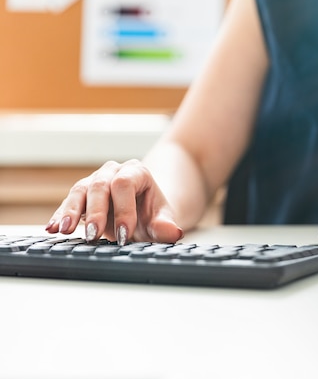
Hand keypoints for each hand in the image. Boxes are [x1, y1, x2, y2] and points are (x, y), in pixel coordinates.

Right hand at [45, 160, 183, 243]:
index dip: (123, 209)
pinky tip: (52, 229)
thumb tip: (173, 232)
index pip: (125, 184)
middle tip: (94, 236)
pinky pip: (68, 203)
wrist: (143, 213)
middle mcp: (113, 172)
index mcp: (136, 172)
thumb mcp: (162, 220)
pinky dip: (60, 216)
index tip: (125, 234)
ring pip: (80, 191)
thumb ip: (166, 226)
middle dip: (96, 212)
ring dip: (71, 212)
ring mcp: (95, 181)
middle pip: (100, 186)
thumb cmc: (153, 215)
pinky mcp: (81, 195)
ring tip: (65, 230)